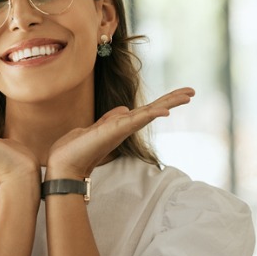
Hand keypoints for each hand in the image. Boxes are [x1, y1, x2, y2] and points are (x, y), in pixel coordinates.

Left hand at [46, 87, 194, 178]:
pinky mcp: (115, 130)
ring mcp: (122, 129)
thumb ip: (111, 118)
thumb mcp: (96, 127)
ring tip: (188, 95)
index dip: (164, 101)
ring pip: (150, 112)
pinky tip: (165, 111)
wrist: (63, 164)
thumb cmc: (77, 148)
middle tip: (192, 91)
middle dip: (173, 100)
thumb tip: (124, 109)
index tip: (181, 93)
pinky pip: (137, 120)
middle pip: (154, 110)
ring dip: (169, 103)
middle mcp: (126, 127)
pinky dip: (151, 115)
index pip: (147, 110)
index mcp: (122, 124)